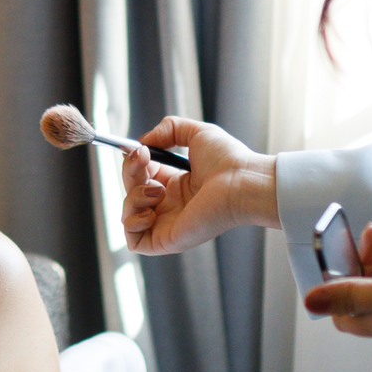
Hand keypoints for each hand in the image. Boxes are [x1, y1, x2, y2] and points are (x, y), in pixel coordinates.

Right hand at [121, 118, 279, 255]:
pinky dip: (133, 223)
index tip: (139, 149)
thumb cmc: (229, 160)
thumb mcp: (196, 133)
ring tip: (158, 190)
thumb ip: (168, 129)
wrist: (243, 182)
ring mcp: (168, 224)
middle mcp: (170, 205)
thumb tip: (142, 142)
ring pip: (128, 216)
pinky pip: (135, 242)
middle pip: (131, 193)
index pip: (141, 177)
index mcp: (176, 185)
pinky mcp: (168, 239)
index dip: (134, 163)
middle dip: (130, 172)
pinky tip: (153, 209)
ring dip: (133, 197)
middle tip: (144, 157)